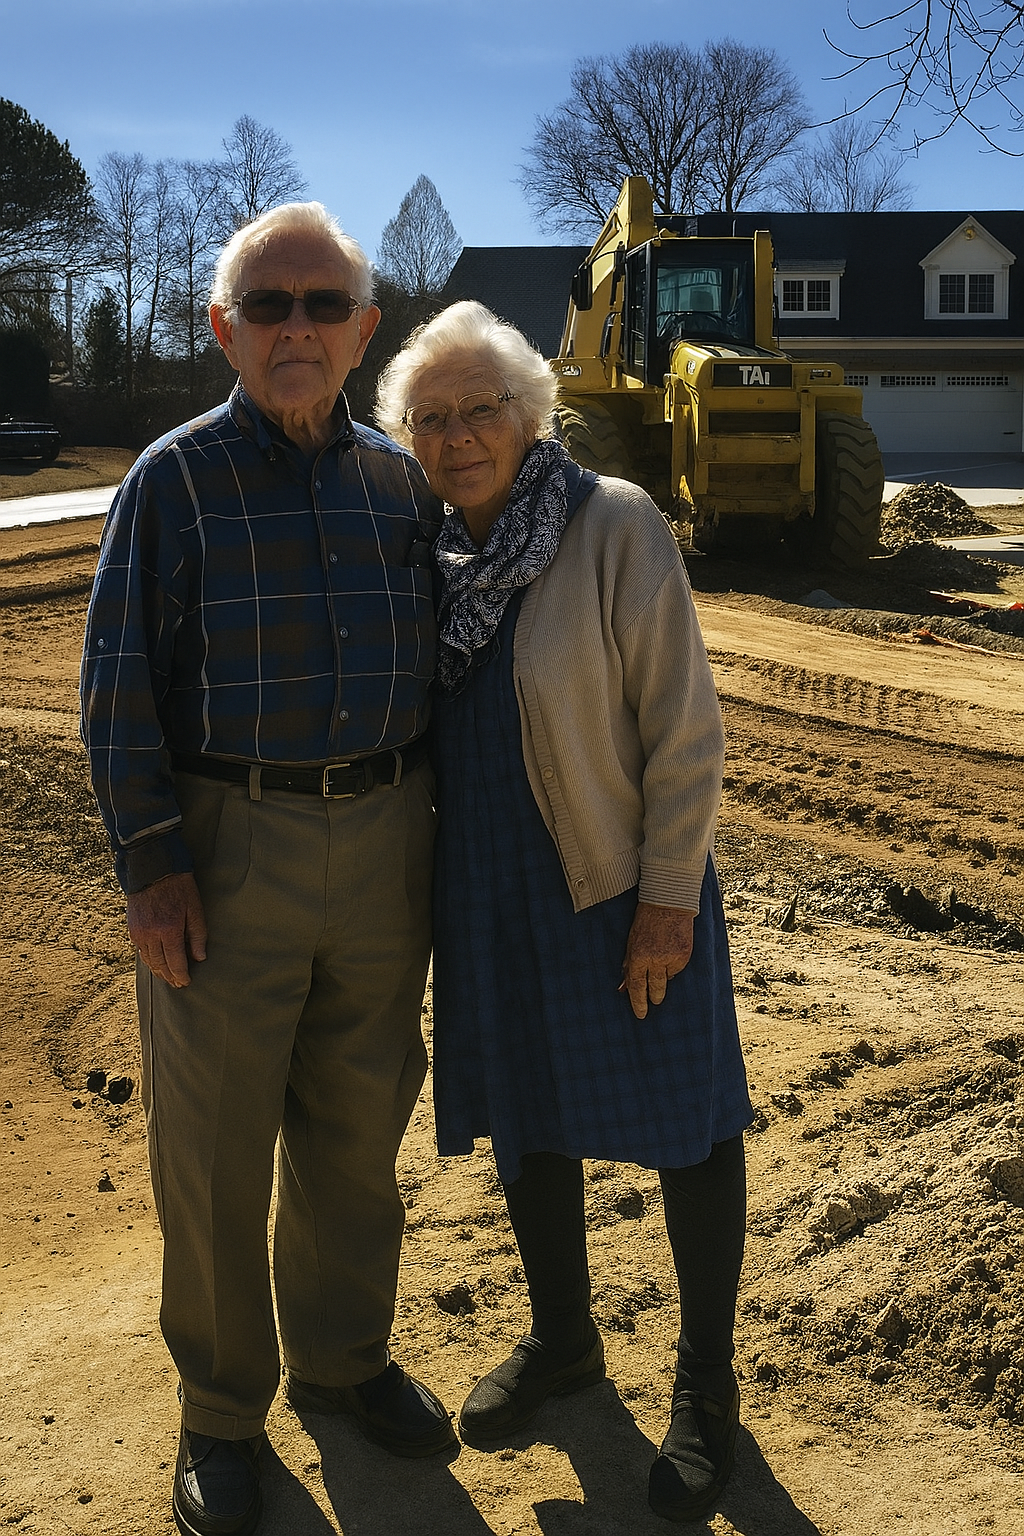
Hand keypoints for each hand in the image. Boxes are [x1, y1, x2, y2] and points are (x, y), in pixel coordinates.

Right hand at [126, 871, 207, 987]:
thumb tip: (199, 958)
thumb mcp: (195, 909)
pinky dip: (149, 960)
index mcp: (169, 930)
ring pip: (149, 960)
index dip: (181, 975)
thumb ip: (198, 935)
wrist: (153, 870)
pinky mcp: (132, 929)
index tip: (186, 983)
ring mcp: (139, 932)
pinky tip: (157, 962)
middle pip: (160, 965)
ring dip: (158, 971)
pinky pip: (141, 951)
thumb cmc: (179, 888)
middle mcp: (151, 934)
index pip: (175, 962)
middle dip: (170, 977)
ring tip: (168, 977)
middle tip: (178, 984)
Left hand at [620, 902, 694, 1019]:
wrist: (667, 903)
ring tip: (661, 963)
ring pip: (667, 979)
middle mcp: (655, 960)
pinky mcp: (684, 955)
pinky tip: (671, 952)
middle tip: (654, 1000)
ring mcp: (671, 958)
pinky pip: (677, 969)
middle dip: (654, 997)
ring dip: (663, 977)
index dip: (638, 1003)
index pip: (637, 987)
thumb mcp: (631, 943)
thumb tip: (623, 988)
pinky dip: (673, 966)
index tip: (641, 1015)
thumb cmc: (645, 922)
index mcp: (638, 956)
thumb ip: (628, 965)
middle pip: (655, 989)